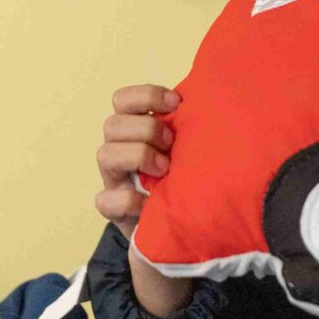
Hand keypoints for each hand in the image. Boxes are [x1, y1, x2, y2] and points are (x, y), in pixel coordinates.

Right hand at [94, 84, 178, 239]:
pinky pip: (105, 200)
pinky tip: (150, 203)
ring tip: (166, 170)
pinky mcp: (113, 209)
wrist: (179, 221)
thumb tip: (213, 102)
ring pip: (104, 154)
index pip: (123, 100)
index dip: (146, 96)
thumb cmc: (187, 173)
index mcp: (136, 128)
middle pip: (112, 124)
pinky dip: (129, 200)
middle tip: (172, 143)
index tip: (176, 103)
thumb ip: (190, 125)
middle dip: (146, 130)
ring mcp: (113, 179)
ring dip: (139, 157)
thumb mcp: (189, 145)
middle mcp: (120, 149)